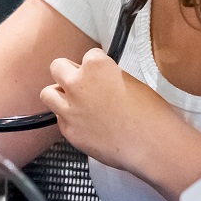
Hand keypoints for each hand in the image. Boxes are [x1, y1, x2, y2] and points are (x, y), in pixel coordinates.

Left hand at [39, 50, 196, 179]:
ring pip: (48, 93)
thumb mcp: (131, 81)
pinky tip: (86, 125)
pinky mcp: (68, 131)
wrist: (152, 145)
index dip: (98, 65)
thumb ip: (108, 76)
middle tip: (82, 83)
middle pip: (58, 67)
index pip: (88, 55)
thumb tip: (99, 79)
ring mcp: (69, 108)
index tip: (104, 74)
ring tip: (74, 102)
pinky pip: (60, 119)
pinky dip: (69, 120)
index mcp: (96, 65)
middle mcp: (77, 84)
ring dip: (60, 95)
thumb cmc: (150, 114)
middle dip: (69, 73)